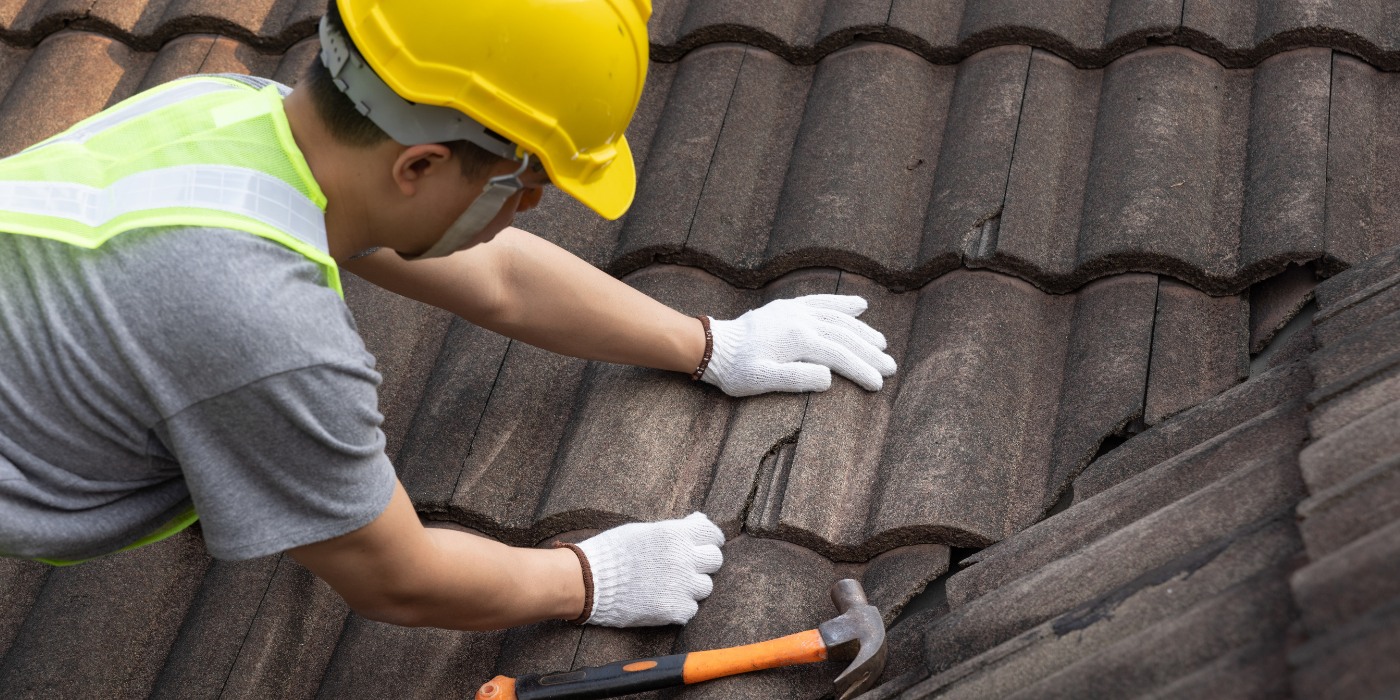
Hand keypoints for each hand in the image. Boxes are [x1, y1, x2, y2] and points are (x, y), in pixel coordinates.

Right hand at [575, 513, 724, 626]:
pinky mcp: (674, 609)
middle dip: (703, 562)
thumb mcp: (644, 530)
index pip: (712, 535)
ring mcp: (681, 586)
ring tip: (670, 585)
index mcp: (676, 535)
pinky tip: (662, 600)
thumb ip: (675, 528)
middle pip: (715, 560)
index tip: (703, 546)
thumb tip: (700, 520)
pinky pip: (690, 609)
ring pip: (705, 587)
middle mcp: (684, 558)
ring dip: (692, 586)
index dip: (709, 540)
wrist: (589, 581)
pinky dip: (680, 607)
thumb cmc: (613, 551)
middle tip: (686, 567)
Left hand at [701, 295, 896, 396]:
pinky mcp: (789, 307)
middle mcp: (801, 320)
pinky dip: (842, 303)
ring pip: (838, 318)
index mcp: (798, 339)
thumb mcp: (762, 381)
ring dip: (862, 330)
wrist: (713, 346)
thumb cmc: (736, 369)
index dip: (861, 369)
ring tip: (881, 343)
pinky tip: (860, 306)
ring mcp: (796, 311)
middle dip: (869, 352)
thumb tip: (829, 376)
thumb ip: (796, 378)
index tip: (878, 384)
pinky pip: (822, 302)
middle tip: (891, 367)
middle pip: (844, 336)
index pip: (839, 355)